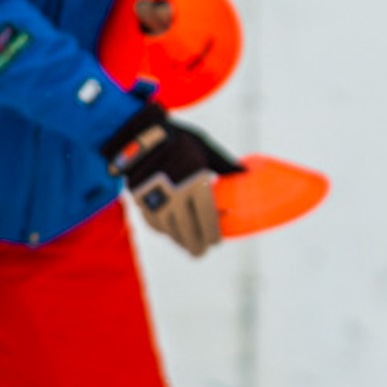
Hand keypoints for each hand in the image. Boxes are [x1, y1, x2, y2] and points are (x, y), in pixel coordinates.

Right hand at [101, 103, 243, 256]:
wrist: (140, 135)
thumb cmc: (178, 140)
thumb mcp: (206, 148)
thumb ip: (225, 164)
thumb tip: (246, 173)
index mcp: (195, 183)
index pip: (207, 218)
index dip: (212, 233)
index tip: (216, 241)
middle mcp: (176, 196)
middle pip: (188, 230)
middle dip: (196, 244)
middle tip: (202, 252)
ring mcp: (156, 200)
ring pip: (170, 230)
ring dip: (179, 241)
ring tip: (188, 247)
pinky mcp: (140, 200)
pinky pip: (153, 223)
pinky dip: (163, 231)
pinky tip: (171, 233)